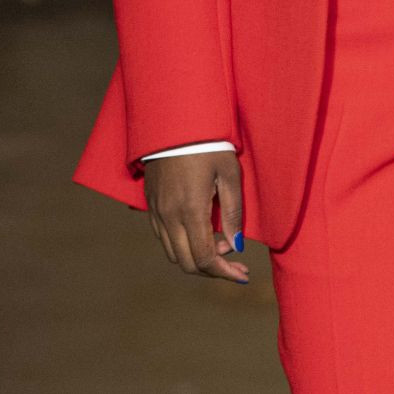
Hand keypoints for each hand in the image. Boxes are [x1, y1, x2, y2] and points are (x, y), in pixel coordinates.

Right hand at [143, 148, 248, 283]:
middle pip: (187, 263)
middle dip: (213, 269)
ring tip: (220, 244)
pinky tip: (199, 233)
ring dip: (196, 257)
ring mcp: (156, 211)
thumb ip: (233, 211)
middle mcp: (169, 216)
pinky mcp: (150, 204)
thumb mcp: (229, 172)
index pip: (205, 258)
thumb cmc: (208, 142)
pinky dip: (181, 244)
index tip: (243, 274)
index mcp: (190, 210)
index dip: (225, 272)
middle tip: (235, 261)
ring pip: (173, 253)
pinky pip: (163, 237)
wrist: (173, 119)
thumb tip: (236, 245)